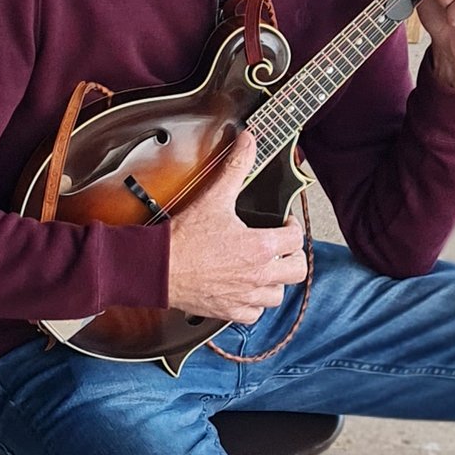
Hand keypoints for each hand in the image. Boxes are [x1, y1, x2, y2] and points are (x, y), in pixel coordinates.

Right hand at [164, 135, 306, 324]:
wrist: (157, 267)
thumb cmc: (184, 237)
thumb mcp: (214, 197)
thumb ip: (236, 167)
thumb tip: (248, 140)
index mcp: (261, 247)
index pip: (296, 239)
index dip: (293, 227)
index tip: (283, 224)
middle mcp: (258, 275)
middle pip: (297, 270)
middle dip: (291, 256)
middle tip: (280, 247)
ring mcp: (245, 296)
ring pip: (278, 295)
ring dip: (274, 281)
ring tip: (263, 268)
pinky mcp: (229, 311)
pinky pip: (254, 314)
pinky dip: (253, 304)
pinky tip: (244, 290)